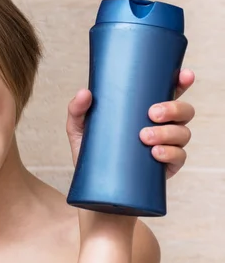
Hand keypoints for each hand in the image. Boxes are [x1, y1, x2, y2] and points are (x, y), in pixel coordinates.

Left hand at [66, 68, 195, 178]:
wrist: (93, 186)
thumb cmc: (91, 150)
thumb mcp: (80, 127)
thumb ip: (77, 109)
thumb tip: (85, 93)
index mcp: (144, 110)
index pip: (170, 91)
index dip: (182, 81)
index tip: (184, 76)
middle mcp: (161, 125)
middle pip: (184, 111)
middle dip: (174, 108)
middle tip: (152, 114)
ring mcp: (166, 146)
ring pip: (183, 133)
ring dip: (168, 132)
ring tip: (145, 137)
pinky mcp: (166, 167)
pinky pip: (180, 157)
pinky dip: (171, 153)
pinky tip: (156, 153)